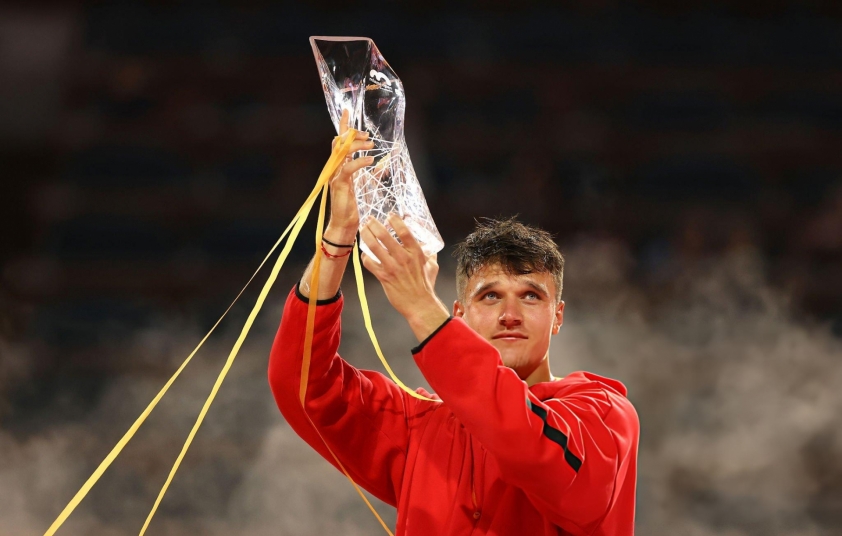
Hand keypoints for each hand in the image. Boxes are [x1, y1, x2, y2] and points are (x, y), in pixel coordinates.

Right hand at [327, 110, 373, 237]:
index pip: (340, 142)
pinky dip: (359, 161)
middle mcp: (336, 168)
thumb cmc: (354, 207)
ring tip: (371, 145)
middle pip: (339, 142)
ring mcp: (336, 175)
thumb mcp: (366, 186)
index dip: (344, 126)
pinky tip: (370, 160)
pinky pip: (348, 168)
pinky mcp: (339, 184)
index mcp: (341, 166)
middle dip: (352, 134)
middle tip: (368, 136)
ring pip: (341, 151)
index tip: (348, 112)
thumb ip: (371, 173)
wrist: (345, 225)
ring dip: (356, 145)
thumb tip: (383, 163)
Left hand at [361, 214, 449, 341]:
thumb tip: (429, 247)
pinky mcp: (384, 277)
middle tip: (369, 220)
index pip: (404, 231)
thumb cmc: (425, 286)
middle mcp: (403, 258)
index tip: (389, 216)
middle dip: (374, 225)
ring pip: (374, 247)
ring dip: (366, 236)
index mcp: (416, 253)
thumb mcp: (432, 266)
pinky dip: (365, 256)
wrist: (420, 305)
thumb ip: (429, 255)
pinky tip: (364, 253)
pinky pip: (369, 263)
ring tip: (363, 230)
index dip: (395, 220)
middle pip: (385, 235)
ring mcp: (392, 267)